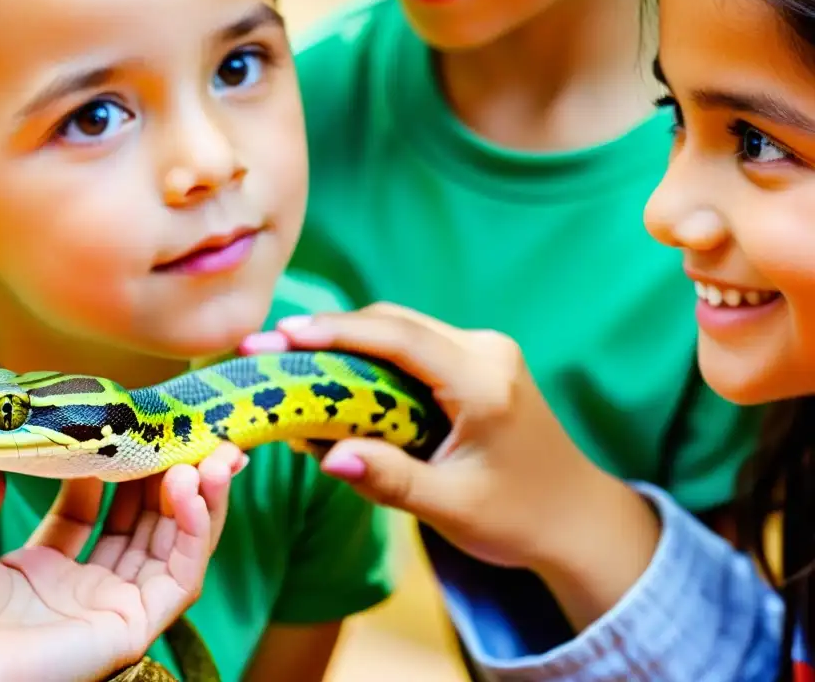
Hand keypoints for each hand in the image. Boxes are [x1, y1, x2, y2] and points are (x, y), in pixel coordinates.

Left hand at [0, 443, 246, 681]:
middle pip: (140, 525)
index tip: (119, 429)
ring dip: (198, 498)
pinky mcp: (131, 627)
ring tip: (209, 453)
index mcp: (36, 572)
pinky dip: (196, 531)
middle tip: (188, 433)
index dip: (107, 472)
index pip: (89, 512)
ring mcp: (110, 609)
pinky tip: (194, 487)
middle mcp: (79, 590)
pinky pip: (180, 577)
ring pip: (173, 547)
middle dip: (167, 478)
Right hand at [240, 304, 658, 627]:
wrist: (576, 519)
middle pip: (394, 324)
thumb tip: (324, 455)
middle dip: (328, 333)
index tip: (282, 334)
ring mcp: (484, 352)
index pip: (401, 339)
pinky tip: (333, 379)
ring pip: (400, 331)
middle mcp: (486, 352)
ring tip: (287, 362)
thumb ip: (389, 478)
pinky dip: (370, 359)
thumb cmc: (518, 518)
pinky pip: (413, 348)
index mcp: (486, 381)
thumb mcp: (451, 507)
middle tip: (267, 350)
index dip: (337, 332)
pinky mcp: (476, 363)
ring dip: (346, 344)